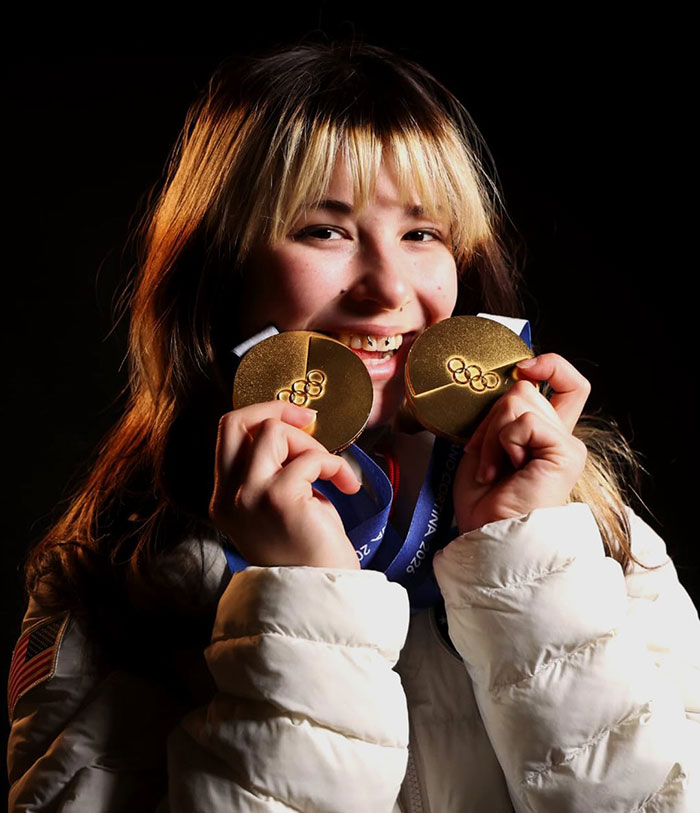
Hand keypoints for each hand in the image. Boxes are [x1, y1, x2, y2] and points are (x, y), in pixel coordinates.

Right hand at [209, 401, 361, 568]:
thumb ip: (272, 469)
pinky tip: (346, 486)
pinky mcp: (279, 499)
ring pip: (272, 431)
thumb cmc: (308, 550)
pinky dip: (334, 465)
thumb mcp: (278, 504)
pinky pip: (310, 458)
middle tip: (309, 418)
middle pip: (235, 421)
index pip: (227, 433)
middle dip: (276, 408)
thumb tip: (292, 427)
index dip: (262, 415)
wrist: (320, 594)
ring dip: (310, 444)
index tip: (296, 420)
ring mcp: (249, 496)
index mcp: (224, 497)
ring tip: (331, 471)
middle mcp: (228, 496)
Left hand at [453, 353, 589, 532]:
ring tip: (493, 468)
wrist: (488, 537)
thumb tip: (512, 382)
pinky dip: (502, 442)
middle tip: (486, 457)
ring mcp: (567, 445)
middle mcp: (561, 437)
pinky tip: (504, 469)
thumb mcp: (485, 445)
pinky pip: (524, 421)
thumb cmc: (484, 502)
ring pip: (519, 400)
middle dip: (491, 418)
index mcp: (544, 434)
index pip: (567, 383)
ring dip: (492, 434)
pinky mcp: (566, 453)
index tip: (523, 368)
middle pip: (525, 388)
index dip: (550, 365)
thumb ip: (502, 414)